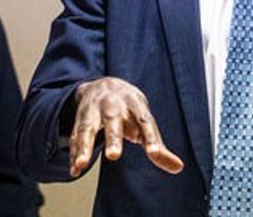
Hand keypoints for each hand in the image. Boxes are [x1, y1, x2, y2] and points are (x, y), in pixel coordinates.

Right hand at [69, 76, 183, 176]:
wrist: (102, 84)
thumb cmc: (129, 109)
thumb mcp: (145, 121)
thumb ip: (158, 146)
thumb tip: (178, 168)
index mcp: (135, 104)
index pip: (145, 120)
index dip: (150, 137)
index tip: (154, 153)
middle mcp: (113, 105)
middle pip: (113, 120)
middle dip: (113, 137)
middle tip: (113, 155)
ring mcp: (93, 111)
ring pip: (87, 127)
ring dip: (83, 146)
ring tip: (81, 164)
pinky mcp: (79, 120)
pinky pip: (74, 136)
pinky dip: (74, 152)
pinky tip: (75, 169)